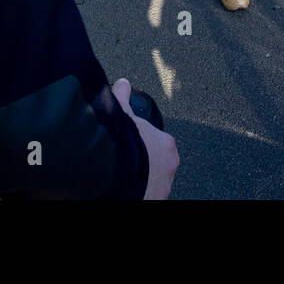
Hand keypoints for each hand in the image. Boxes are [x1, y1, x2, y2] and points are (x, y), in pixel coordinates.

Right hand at [111, 78, 177, 199]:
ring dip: (140, 179)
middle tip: (126, 160)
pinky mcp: (154, 199)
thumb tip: (123, 84)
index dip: (142, 141)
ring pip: (152, 181)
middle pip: (155, 163)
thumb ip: (123, 97)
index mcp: (166, 145)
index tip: (132, 143)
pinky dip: (136, 190)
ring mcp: (162, 187)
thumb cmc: (122, 143)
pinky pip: (147, 193)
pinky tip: (124, 186)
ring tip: (122, 175)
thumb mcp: (122, 112)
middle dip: (143, 162)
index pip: (158, 142)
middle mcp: (168, 167)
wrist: (115, 171)